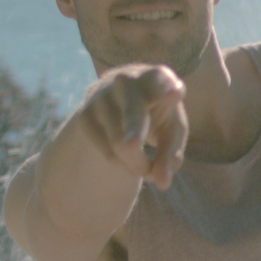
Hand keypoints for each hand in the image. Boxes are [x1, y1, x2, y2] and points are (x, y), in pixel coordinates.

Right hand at [81, 64, 187, 189]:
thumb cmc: (157, 112)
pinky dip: (121, 165)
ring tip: (146, 168)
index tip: (175, 91)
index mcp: (157, 77)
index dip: (167, 88)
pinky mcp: (85, 115)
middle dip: (135, 130)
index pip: (162, 81)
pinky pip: (107, 153)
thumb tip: (162, 183)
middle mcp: (127, 81)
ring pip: (121, 144)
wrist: (119, 97)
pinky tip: (127, 158)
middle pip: (133, 113)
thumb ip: (172, 153)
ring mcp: (102, 96)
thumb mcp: (172, 128)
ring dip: (138, 166)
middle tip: (133, 146)